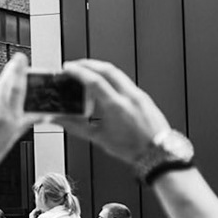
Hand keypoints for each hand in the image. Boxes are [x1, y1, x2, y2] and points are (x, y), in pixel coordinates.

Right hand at [58, 59, 174, 165]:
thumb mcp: (99, 138)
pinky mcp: (143, 97)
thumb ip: (76, 127)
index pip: (94, 81)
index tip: (67, 68)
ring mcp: (138, 95)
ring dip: (100, 68)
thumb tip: (59, 120)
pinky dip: (111, 77)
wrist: (158, 153)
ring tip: (87, 72)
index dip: (78, 72)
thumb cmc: (133, 148)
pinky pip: (125, 81)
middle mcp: (129, 97)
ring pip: (117, 73)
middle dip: (87, 64)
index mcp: (116, 107)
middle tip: (74, 65)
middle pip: (107, 69)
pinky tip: (105, 84)